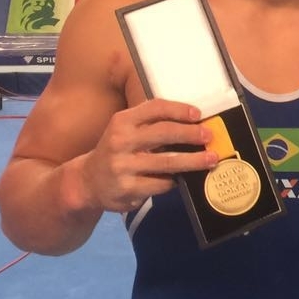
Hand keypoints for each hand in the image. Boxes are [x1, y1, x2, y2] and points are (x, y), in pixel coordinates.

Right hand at [79, 99, 218, 212]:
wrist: (87, 182)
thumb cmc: (117, 151)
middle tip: (209, 136)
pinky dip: (175, 180)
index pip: (155, 108)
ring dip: (193, 161)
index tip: (198, 114)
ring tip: (210, 159)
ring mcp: (123, 167)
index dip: (179, 109)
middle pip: (164, 133)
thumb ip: (151, 124)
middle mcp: (120, 141)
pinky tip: (182, 178)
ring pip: (167, 162)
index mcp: (122, 121)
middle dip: (191, 133)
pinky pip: (161, 184)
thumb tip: (193, 123)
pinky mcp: (128, 189)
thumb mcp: (125, 130)